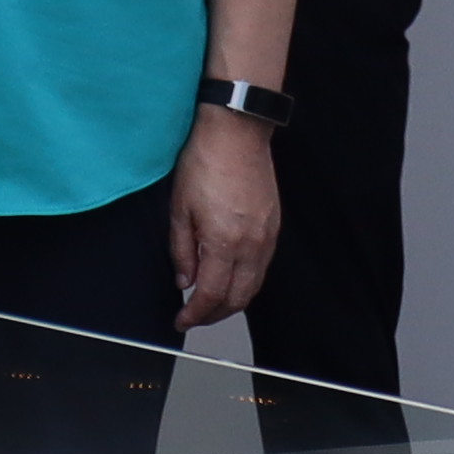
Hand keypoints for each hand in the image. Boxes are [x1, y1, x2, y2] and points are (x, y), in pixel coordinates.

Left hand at [170, 108, 283, 329]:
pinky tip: (230, 277)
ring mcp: (267, 235)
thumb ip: (181, 250)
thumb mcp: (179, 208)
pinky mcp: (274, 226)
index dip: (196, 314)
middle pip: (239, 297)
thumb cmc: (204, 162)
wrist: (237, 133)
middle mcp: (252, 244)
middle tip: (194, 317)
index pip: (212, 294)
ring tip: (210, 303)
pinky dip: (247, 280)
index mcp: (225, 241)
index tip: (182, 320)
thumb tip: (184, 280)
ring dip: (233, 300)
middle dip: (216, 314)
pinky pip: (263, 266)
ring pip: (254, 284)